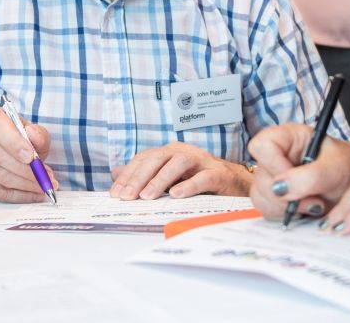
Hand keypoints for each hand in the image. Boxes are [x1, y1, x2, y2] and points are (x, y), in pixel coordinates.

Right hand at [0, 109, 57, 202]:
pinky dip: (20, 196)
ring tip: (44, 185)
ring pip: (1, 177)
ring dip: (26, 184)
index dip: (15, 144)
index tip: (32, 156)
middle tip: (46, 176)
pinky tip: (35, 194)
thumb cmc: (21, 138)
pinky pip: (0, 193)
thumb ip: (38, 133)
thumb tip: (33, 136)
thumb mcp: (34, 131)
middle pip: (0, 158)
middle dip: (27, 170)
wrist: (5, 149)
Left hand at [109, 142, 251, 199]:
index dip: (128, 175)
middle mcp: (183, 152)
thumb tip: (115, 173)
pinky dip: (188, 186)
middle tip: (127, 196)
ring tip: (147, 196)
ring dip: (160, 179)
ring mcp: (201, 161)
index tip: (116, 194)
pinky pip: (202, 177)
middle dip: (139, 177)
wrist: (234, 183)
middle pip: (157, 158)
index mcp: (169, 152)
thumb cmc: (197, 179)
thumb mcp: (168, 177)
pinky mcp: (218, 173)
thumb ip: (143, 174)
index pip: (144, 159)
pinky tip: (176, 195)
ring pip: (177, 164)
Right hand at [248, 123, 349, 219]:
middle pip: (260, 175)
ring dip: (285, 208)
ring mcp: (274, 177)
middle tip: (314, 201)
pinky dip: (284, 216)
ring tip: (313, 205)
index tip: (294, 180)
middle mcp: (276, 155)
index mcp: (288, 138)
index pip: (262, 145)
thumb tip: (280, 188)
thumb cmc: (349, 168)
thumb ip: (310, 177)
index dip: (273, 164)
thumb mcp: (336, 169)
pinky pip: (266, 210)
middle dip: (286, 195)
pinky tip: (304, 211)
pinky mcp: (275, 198)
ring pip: (260, 195)